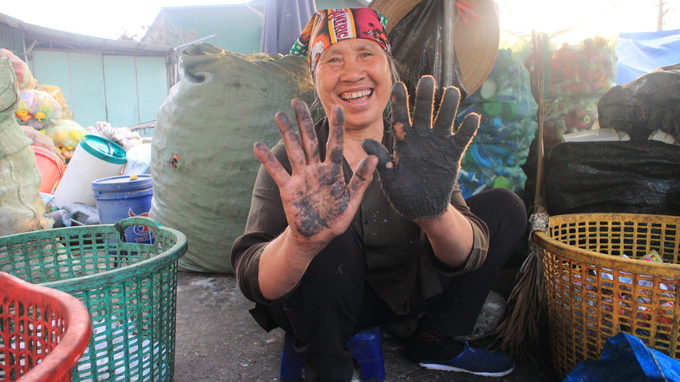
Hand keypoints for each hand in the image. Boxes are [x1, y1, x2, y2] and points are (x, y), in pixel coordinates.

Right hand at [253, 99, 377, 246]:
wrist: (316, 239)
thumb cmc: (335, 220)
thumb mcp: (352, 201)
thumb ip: (361, 180)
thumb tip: (374, 158)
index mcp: (332, 171)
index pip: (334, 144)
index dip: (336, 126)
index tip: (337, 108)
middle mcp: (315, 170)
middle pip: (309, 140)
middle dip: (304, 121)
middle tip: (297, 101)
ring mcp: (301, 178)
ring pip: (293, 150)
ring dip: (286, 133)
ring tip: (279, 115)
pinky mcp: (288, 189)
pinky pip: (277, 171)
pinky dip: (268, 159)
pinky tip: (258, 146)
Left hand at [361, 75, 478, 218]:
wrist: (420, 208)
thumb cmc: (400, 192)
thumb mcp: (387, 176)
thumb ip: (380, 158)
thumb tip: (364, 142)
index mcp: (403, 140)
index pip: (400, 116)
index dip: (399, 101)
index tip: (398, 86)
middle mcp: (421, 137)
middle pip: (424, 111)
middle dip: (425, 96)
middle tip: (427, 81)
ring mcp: (438, 144)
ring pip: (444, 120)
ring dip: (449, 106)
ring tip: (453, 92)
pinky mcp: (452, 155)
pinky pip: (462, 139)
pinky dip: (468, 129)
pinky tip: (473, 118)